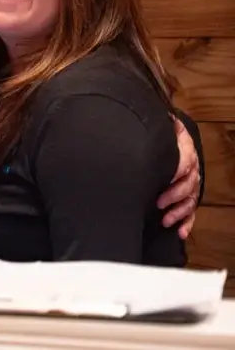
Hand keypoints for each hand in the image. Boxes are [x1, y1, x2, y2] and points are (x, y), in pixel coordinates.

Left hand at [157, 114, 200, 238]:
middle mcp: (192, 169)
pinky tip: (180, 233)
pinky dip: (187, 223)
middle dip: (174, 196)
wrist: (166, 138)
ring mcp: (191, 184)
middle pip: (189, 185)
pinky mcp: (187, 196)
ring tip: (165, 221)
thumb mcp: (163, 127)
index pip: (185, 163)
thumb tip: (166, 116)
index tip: (163, 180)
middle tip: (158, 203)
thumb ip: (165, 124)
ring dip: (180, 212)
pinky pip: (191, 211)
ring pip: (190, 201)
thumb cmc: (162, 134)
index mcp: (186, 151)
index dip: (176, 172)